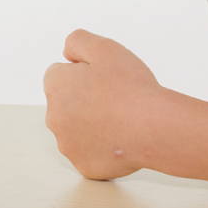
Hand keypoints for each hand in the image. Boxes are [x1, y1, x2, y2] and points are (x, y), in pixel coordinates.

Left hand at [43, 30, 169, 180]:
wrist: (153, 127)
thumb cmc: (132, 88)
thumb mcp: (105, 48)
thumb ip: (78, 41)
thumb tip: (67, 54)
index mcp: (55, 86)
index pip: (60, 76)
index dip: (84, 75)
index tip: (104, 80)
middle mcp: (54, 117)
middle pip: (66, 105)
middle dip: (84, 101)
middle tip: (114, 100)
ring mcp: (67, 145)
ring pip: (77, 131)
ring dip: (91, 125)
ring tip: (119, 120)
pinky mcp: (83, 165)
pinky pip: (90, 153)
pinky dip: (102, 148)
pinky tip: (120, 140)